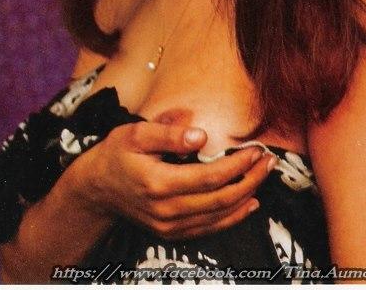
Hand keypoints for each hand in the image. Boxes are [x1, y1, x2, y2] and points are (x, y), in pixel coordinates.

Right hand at [72, 121, 275, 238]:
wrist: (96, 189)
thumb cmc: (117, 154)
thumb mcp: (136, 133)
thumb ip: (168, 133)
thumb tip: (201, 135)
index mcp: (159, 183)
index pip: (210, 178)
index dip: (237, 166)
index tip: (255, 150)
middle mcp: (166, 210)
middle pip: (220, 199)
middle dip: (250, 180)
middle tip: (269, 162)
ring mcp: (169, 225)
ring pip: (218, 217)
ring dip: (247, 197)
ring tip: (264, 176)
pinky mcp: (170, 233)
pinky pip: (208, 229)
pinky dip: (232, 217)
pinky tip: (248, 204)